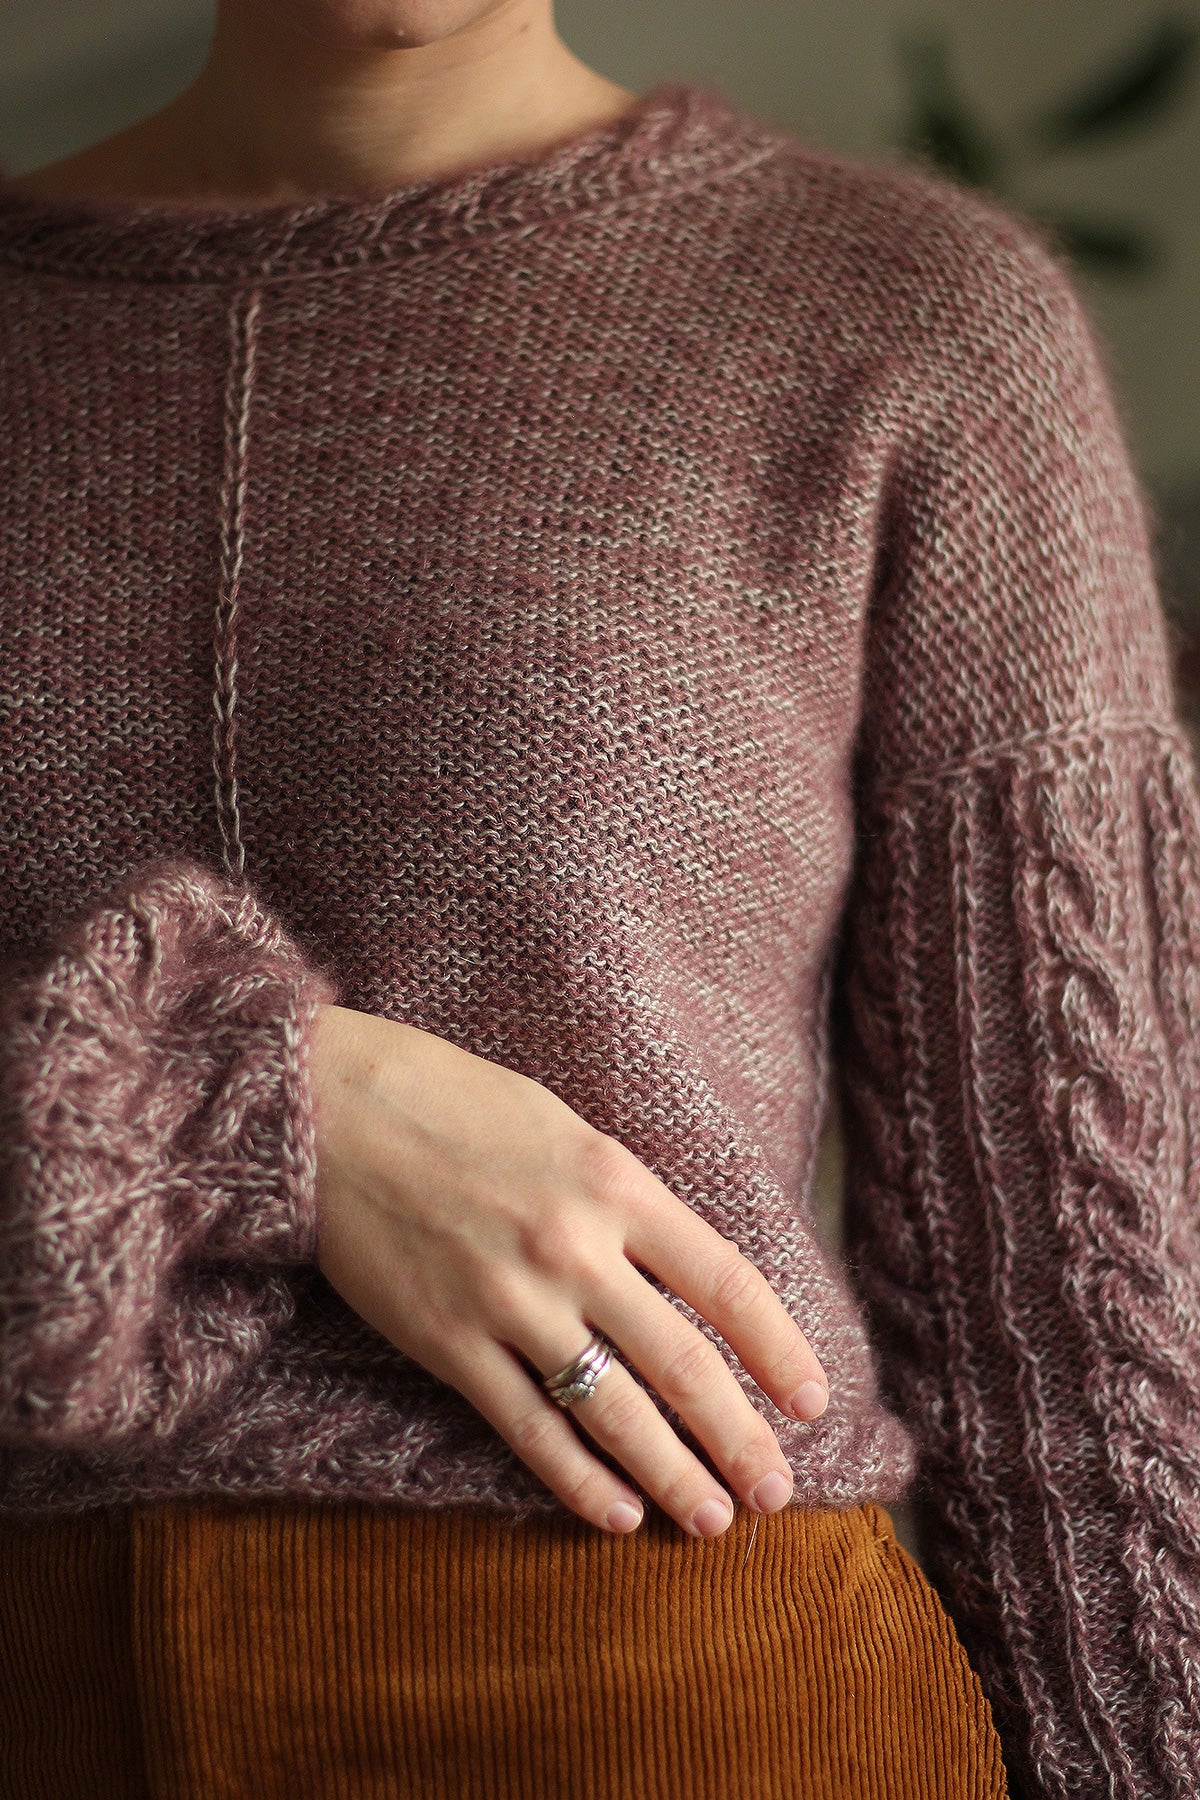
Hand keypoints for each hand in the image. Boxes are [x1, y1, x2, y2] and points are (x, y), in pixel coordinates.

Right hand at [309, 1002, 829, 1538]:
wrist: (327, 1109)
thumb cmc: (451, 1101)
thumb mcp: (563, 1125)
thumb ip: (624, 1197)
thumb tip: (681, 1269)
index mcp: (614, 1182)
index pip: (725, 1282)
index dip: (779, 1349)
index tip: (813, 1400)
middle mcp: (574, 1249)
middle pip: (684, 1364)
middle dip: (740, 1437)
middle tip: (777, 1491)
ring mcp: (509, 1303)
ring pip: (614, 1412)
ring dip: (674, 1475)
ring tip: (713, 1520)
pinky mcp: (448, 1345)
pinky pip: (529, 1429)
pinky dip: (580, 1481)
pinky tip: (619, 1514)